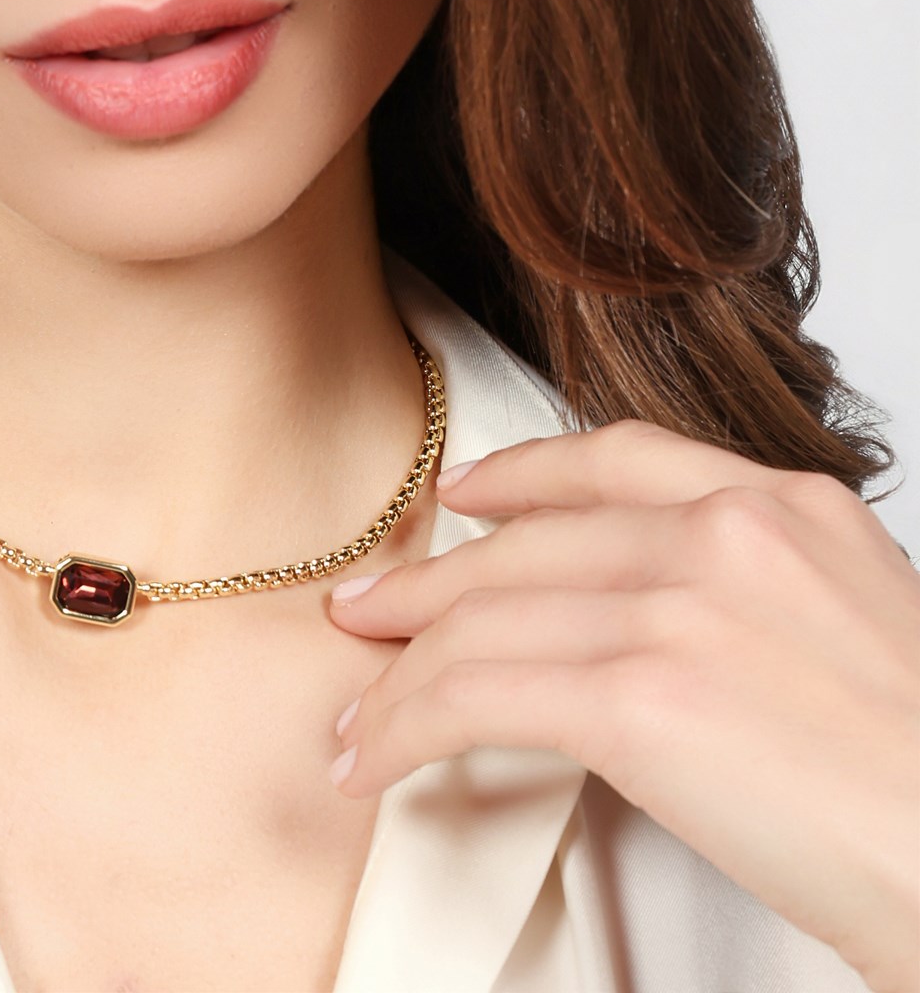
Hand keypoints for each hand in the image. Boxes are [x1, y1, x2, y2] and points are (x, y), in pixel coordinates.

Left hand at [325, 420, 919, 992]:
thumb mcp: (857, 626)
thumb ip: (749, 588)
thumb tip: (637, 617)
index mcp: (785, 506)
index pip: (617, 457)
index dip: (521, 475)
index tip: (464, 495)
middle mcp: (723, 535)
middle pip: (526, 545)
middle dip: (428, 587)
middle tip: (367, 613)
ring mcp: (677, 609)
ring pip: (484, 620)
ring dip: (400, 674)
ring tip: (356, 713)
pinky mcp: (638, 698)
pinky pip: (475, 696)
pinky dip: (406, 728)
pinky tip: (377, 756)